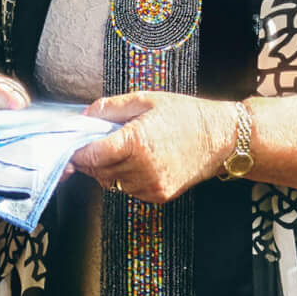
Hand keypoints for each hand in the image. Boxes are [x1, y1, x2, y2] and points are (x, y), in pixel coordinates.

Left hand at [70, 92, 234, 202]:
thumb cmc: (186, 115)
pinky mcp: (159, 195)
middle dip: (93, 159)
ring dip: (109, 169)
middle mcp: (142, 168)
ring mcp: (151, 185)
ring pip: (111, 183)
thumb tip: (84, 116)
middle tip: (100, 143)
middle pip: (98, 171)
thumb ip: (110, 108)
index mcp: (135, 142)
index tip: (74, 145)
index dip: (78, 151)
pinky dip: (126, 178)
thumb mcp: (145, 99)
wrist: (222, 138)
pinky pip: (129, 190)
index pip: (91, 155)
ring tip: (124, 150)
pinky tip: (139, 162)